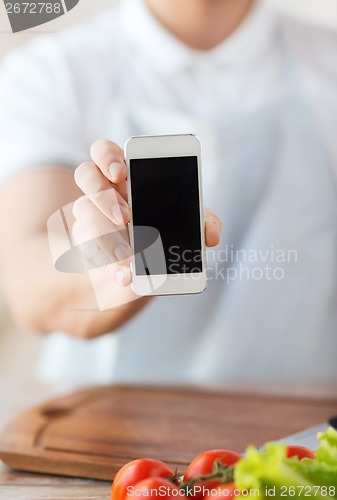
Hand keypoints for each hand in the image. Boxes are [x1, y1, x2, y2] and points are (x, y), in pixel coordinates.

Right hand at [73, 140, 221, 286]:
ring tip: (128, 254)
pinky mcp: (87, 245)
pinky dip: (108, 264)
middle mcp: (104, 191)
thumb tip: (210, 234)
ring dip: (105, 234)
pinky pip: (88, 250)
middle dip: (103, 194)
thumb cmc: (166, 233)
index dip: (108, 157)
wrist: (146, 270)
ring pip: (83, 214)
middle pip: (86, 175)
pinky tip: (124, 275)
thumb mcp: (189, 226)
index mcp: (127, 175)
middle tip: (125, 216)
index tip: (121, 172)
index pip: (106, 152)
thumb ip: (202, 223)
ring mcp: (91, 217)